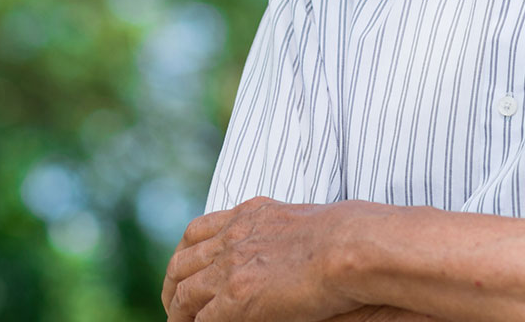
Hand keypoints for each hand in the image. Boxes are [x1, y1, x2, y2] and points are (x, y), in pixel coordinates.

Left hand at [161, 196, 380, 321]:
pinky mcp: (237, 298)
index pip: (198, 231)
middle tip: (173, 302)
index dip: (186, 253)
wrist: (351, 246)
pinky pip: (200, 319)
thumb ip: (284, 233)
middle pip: (182, 261)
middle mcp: (233, 237)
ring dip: (177, 311)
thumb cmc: (349, 236)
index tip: (185, 268)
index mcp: (248, 214)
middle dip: (173, 283)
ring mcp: (231, 267)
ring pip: (184, 292)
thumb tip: (292, 249)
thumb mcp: (305, 221)